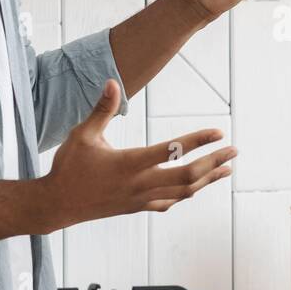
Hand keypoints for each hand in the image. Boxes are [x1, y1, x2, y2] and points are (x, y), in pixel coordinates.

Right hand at [42, 79, 237, 222]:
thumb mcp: (82, 134)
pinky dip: (186, 193)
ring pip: (183, 192)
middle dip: (214, 162)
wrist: (56, 206)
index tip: (218, 132)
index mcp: (129, 163)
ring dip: (208, 179)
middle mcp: (140, 184)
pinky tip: (194, 188)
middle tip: (234, 151)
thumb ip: (101, 109)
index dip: (198, 141)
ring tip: (227, 169)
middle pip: (188, 175)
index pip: (172, 150)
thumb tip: (111, 81)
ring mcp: (140, 199)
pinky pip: (169, 203)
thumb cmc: (68, 167)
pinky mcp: (136, 208)